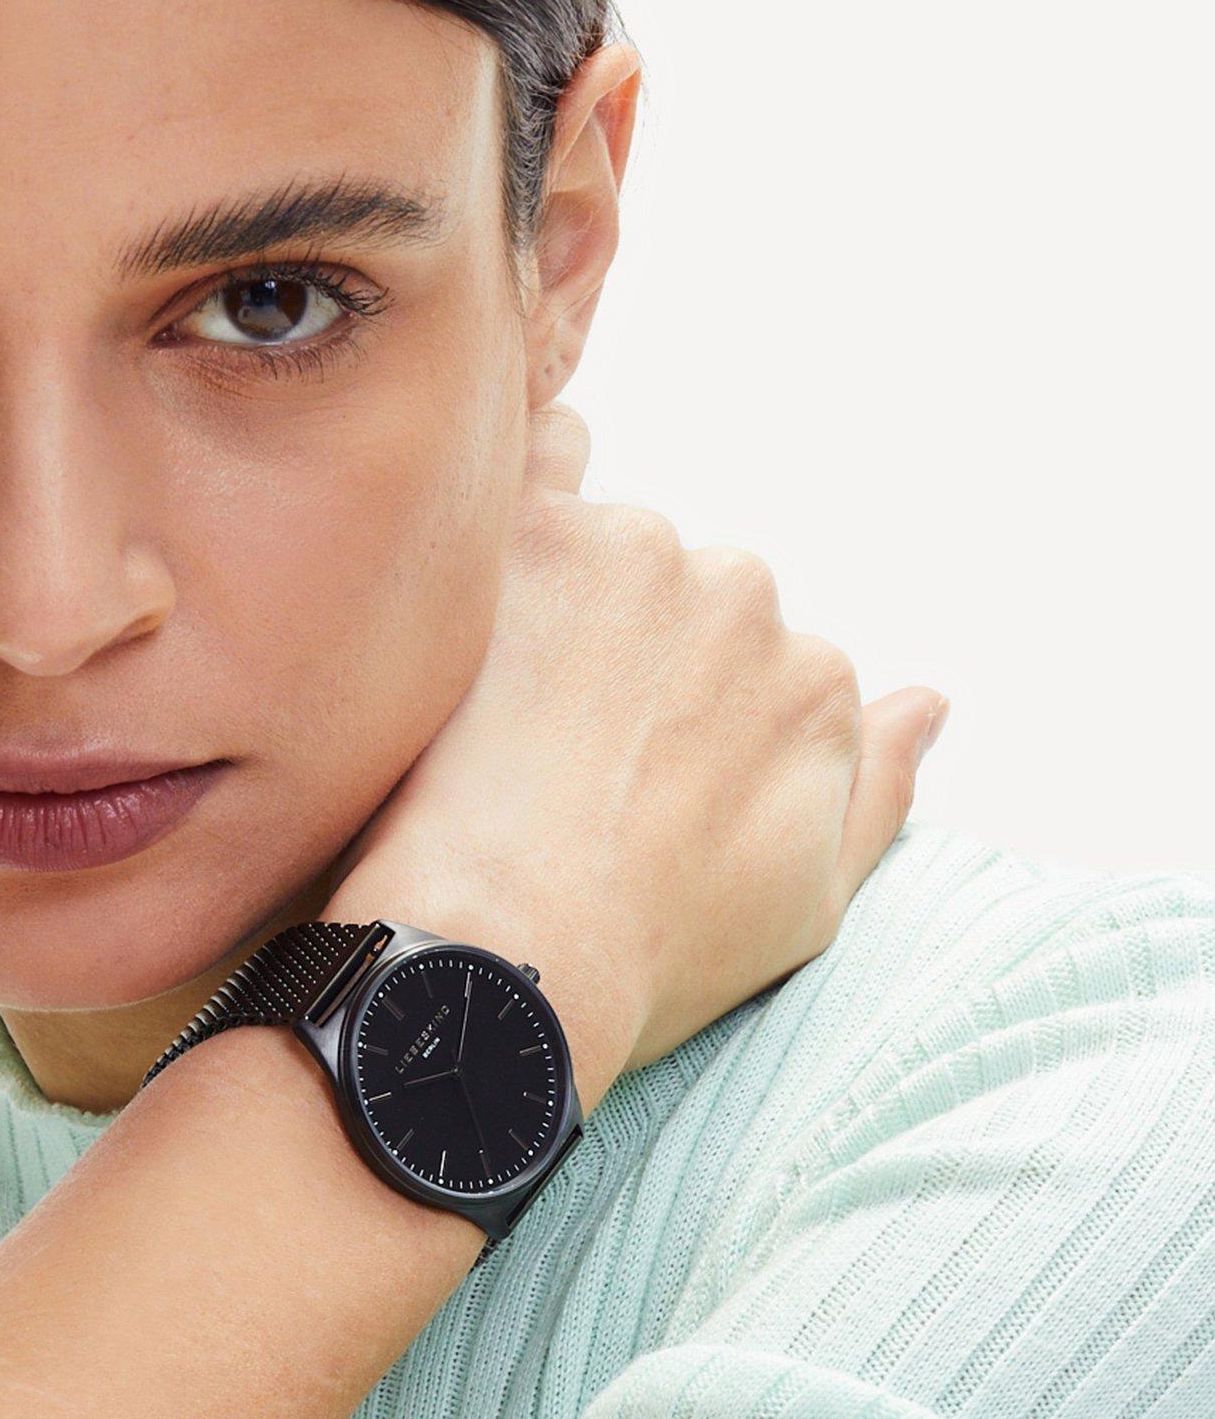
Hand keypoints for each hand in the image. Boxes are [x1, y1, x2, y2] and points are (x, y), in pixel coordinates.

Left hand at [323, 404, 947, 1098]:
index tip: (627, 778)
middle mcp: (745, 598)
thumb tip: (927, 704)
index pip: (753, 661)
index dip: (680, 720)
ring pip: (607, 546)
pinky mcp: (533, 537)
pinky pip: (538, 464)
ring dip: (564, 599)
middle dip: (627, 653)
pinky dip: (526, 488)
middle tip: (555, 750)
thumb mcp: (806, 904)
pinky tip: (491, 555)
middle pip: (683, 595)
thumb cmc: (650, 954)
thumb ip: (878, 788)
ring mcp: (637, 557)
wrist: (506, 952)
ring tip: (500, 716)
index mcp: (816, 677)